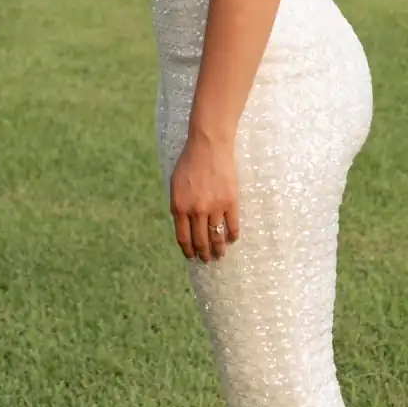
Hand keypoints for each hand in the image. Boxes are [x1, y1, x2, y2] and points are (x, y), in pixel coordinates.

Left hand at [168, 136, 240, 262]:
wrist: (208, 146)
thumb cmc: (189, 163)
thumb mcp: (175, 185)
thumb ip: (178, 206)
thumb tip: (183, 226)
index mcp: (179, 207)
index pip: (183, 237)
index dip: (188, 250)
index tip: (192, 257)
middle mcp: (196, 210)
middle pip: (200, 241)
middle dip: (204, 254)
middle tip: (207, 260)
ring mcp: (214, 207)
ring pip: (217, 236)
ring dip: (218, 249)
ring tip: (220, 254)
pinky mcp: (230, 201)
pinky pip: (232, 225)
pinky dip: (232, 235)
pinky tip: (232, 239)